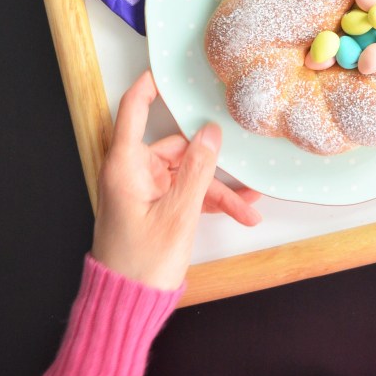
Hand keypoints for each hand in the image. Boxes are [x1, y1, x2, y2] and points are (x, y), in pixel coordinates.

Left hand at [91, 71, 260, 290]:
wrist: (126, 307)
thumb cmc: (141, 264)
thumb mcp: (178, 215)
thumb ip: (198, 170)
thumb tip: (211, 132)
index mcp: (125, 165)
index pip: (133, 109)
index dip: (149, 85)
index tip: (169, 68)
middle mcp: (132, 172)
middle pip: (175, 147)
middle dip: (211, 160)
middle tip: (241, 159)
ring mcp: (143, 191)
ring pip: (186, 174)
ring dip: (217, 189)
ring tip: (250, 204)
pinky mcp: (153, 208)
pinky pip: (184, 194)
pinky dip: (208, 202)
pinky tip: (241, 211)